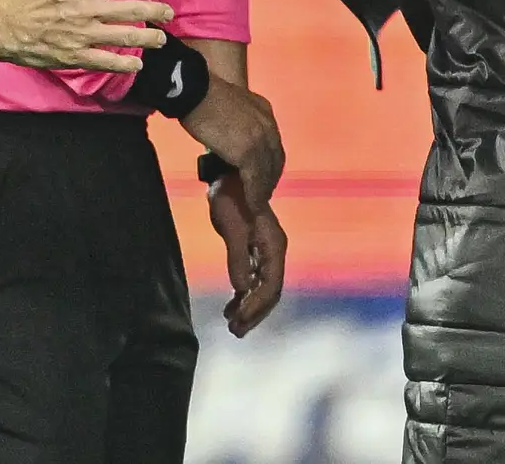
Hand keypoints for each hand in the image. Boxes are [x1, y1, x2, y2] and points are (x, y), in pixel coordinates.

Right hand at [0, 0, 170, 70]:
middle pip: (131, 10)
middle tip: (169, 13)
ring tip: (161, 40)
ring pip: (123, 37)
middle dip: (155, 11)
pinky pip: (104, 61)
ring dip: (146, 38)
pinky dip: (122, 65)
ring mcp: (82, 35)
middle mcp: (87, 10)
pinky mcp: (73, 56)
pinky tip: (136, 66)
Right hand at [180, 76, 285, 207]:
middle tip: (263, 194)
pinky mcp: (248, 152)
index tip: (265, 175)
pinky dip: (255, 196)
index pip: (273, 143)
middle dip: (270, 178)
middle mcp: (267, 125)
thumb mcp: (229, 105)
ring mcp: (260, 139)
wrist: (195, 91)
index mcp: (264, 111)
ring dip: (263, 191)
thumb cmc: (202, 95)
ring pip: (266, 172)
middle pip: (275, 159)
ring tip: (257, 206)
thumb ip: (235, 121)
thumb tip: (228, 138)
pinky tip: (252, 206)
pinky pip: (255, 180)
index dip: (270, 162)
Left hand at [206, 173, 287, 336]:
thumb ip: (238, 259)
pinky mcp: (258, 248)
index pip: (270, 287)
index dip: (256, 308)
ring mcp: (268, 250)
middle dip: (254, 313)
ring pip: (265, 287)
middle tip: (235, 331)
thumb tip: (243, 289)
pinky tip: (233, 303)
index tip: (238, 323)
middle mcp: (276, 250)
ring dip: (250, 307)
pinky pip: (257, 278)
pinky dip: (246, 294)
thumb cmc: (230, 199)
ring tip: (232, 323)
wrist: (229, 175)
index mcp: (274, 246)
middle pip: (271, 292)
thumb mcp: (231, 228)